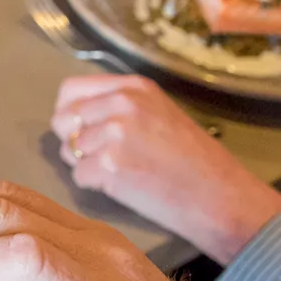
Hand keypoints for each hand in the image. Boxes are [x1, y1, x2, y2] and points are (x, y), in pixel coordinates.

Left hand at [49, 75, 280, 263]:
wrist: (218, 193)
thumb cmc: (192, 159)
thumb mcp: (158, 113)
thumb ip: (119, 107)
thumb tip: (77, 116)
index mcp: (134, 87)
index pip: (71, 90)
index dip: (68, 112)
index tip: (78, 129)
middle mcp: (122, 103)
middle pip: (62, 120)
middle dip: (73, 142)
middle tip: (100, 156)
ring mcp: (115, 132)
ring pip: (69, 150)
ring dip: (86, 165)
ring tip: (121, 171)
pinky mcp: (110, 164)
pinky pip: (79, 176)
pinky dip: (94, 185)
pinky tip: (124, 185)